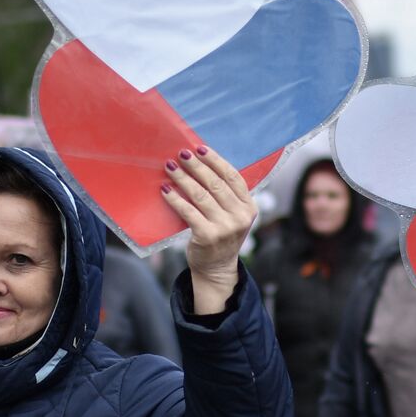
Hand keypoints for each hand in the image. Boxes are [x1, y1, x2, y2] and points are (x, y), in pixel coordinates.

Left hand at [160, 147, 257, 314]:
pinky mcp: (208, 236)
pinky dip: (175, 199)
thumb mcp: (233, 215)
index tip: (200, 148)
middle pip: (215, 184)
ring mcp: (225, 228)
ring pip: (200, 195)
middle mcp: (240, 217)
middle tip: (181, 154)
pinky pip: (188, 211)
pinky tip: (165, 190)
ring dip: (183, 178)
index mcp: (249, 207)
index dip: (216, 161)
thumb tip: (201, 163)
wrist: (217, 268)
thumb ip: (226, 195)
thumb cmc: (221, 235)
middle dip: (196, 166)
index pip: (233, 177)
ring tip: (170, 167)